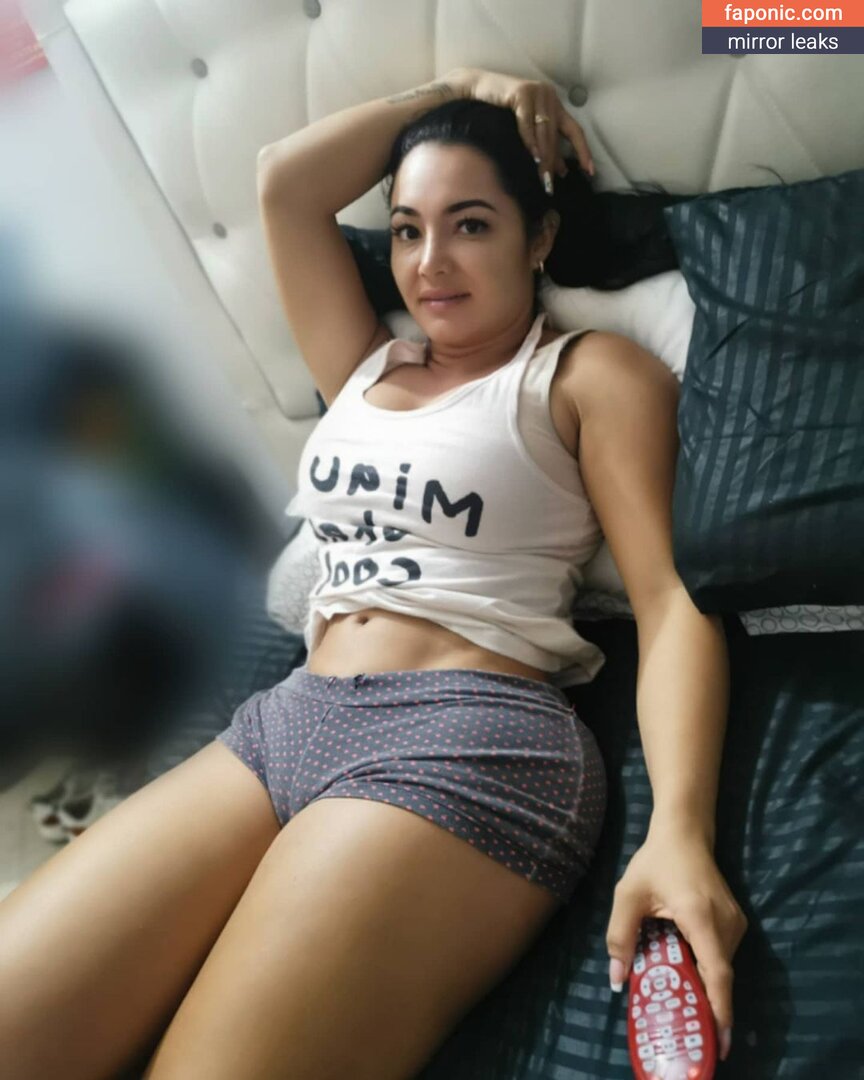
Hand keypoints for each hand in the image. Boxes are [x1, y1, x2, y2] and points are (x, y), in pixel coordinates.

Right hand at [444, 67, 593, 186]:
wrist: (478, 89)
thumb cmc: (501, 112)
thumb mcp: (529, 131)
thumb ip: (545, 146)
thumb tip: (561, 172)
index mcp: (556, 105)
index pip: (575, 131)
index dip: (583, 151)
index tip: (589, 172)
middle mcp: (550, 97)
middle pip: (556, 135)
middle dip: (554, 162)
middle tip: (551, 184)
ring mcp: (537, 93)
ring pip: (543, 131)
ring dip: (544, 156)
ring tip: (543, 178)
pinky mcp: (522, 93)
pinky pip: (527, 123)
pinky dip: (530, 141)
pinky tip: (533, 157)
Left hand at [605, 822, 747, 1061]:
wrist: (685, 833)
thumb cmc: (656, 861)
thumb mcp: (628, 895)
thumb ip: (620, 936)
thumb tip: (617, 979)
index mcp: (700, 916)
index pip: (717, 973)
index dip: (718, 1008)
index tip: (718, 1039)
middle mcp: (726, 923)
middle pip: (719, 976)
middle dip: (705, 1005)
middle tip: (687, 1031)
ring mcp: (735, 923)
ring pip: (721, 967)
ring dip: (703, 985)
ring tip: (682, 1005)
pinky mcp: (735, 922)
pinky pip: (722, 955)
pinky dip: (706, 970)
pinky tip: (687, 975)